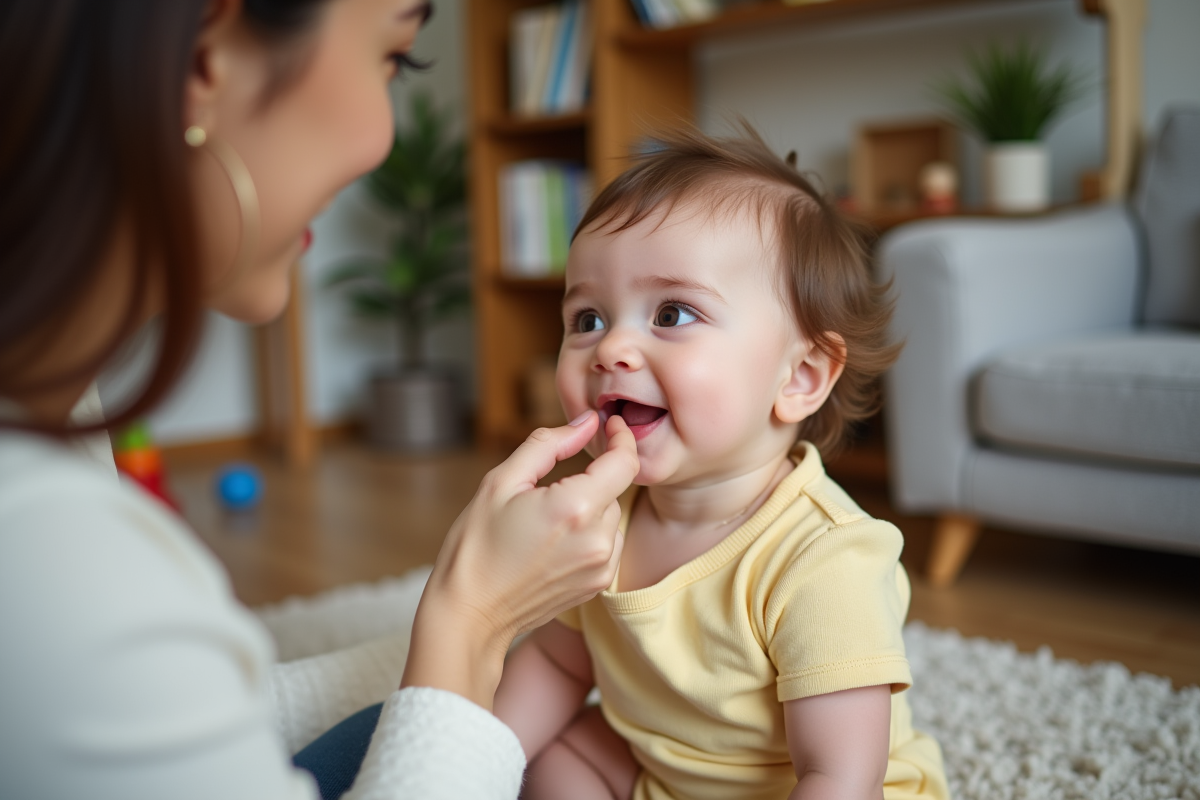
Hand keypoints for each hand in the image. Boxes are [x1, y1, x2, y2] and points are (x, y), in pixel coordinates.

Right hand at [402, 412, 638, 708]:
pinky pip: (607, 542)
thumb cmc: (477, 546)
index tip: (609, 426)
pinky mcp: (598, 584)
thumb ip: (548, 444)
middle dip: (590, 478)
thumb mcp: (501, 481)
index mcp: (574, 508)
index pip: (624, 462)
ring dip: (590, 507)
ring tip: (545, 520)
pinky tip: (553, 542)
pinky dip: (588, 533)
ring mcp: (601, 566)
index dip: (621, 438)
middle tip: (547, 487)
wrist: (471, 613)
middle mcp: (597, 539)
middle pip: (614, 489)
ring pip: (612, 516)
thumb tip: (586, 422)